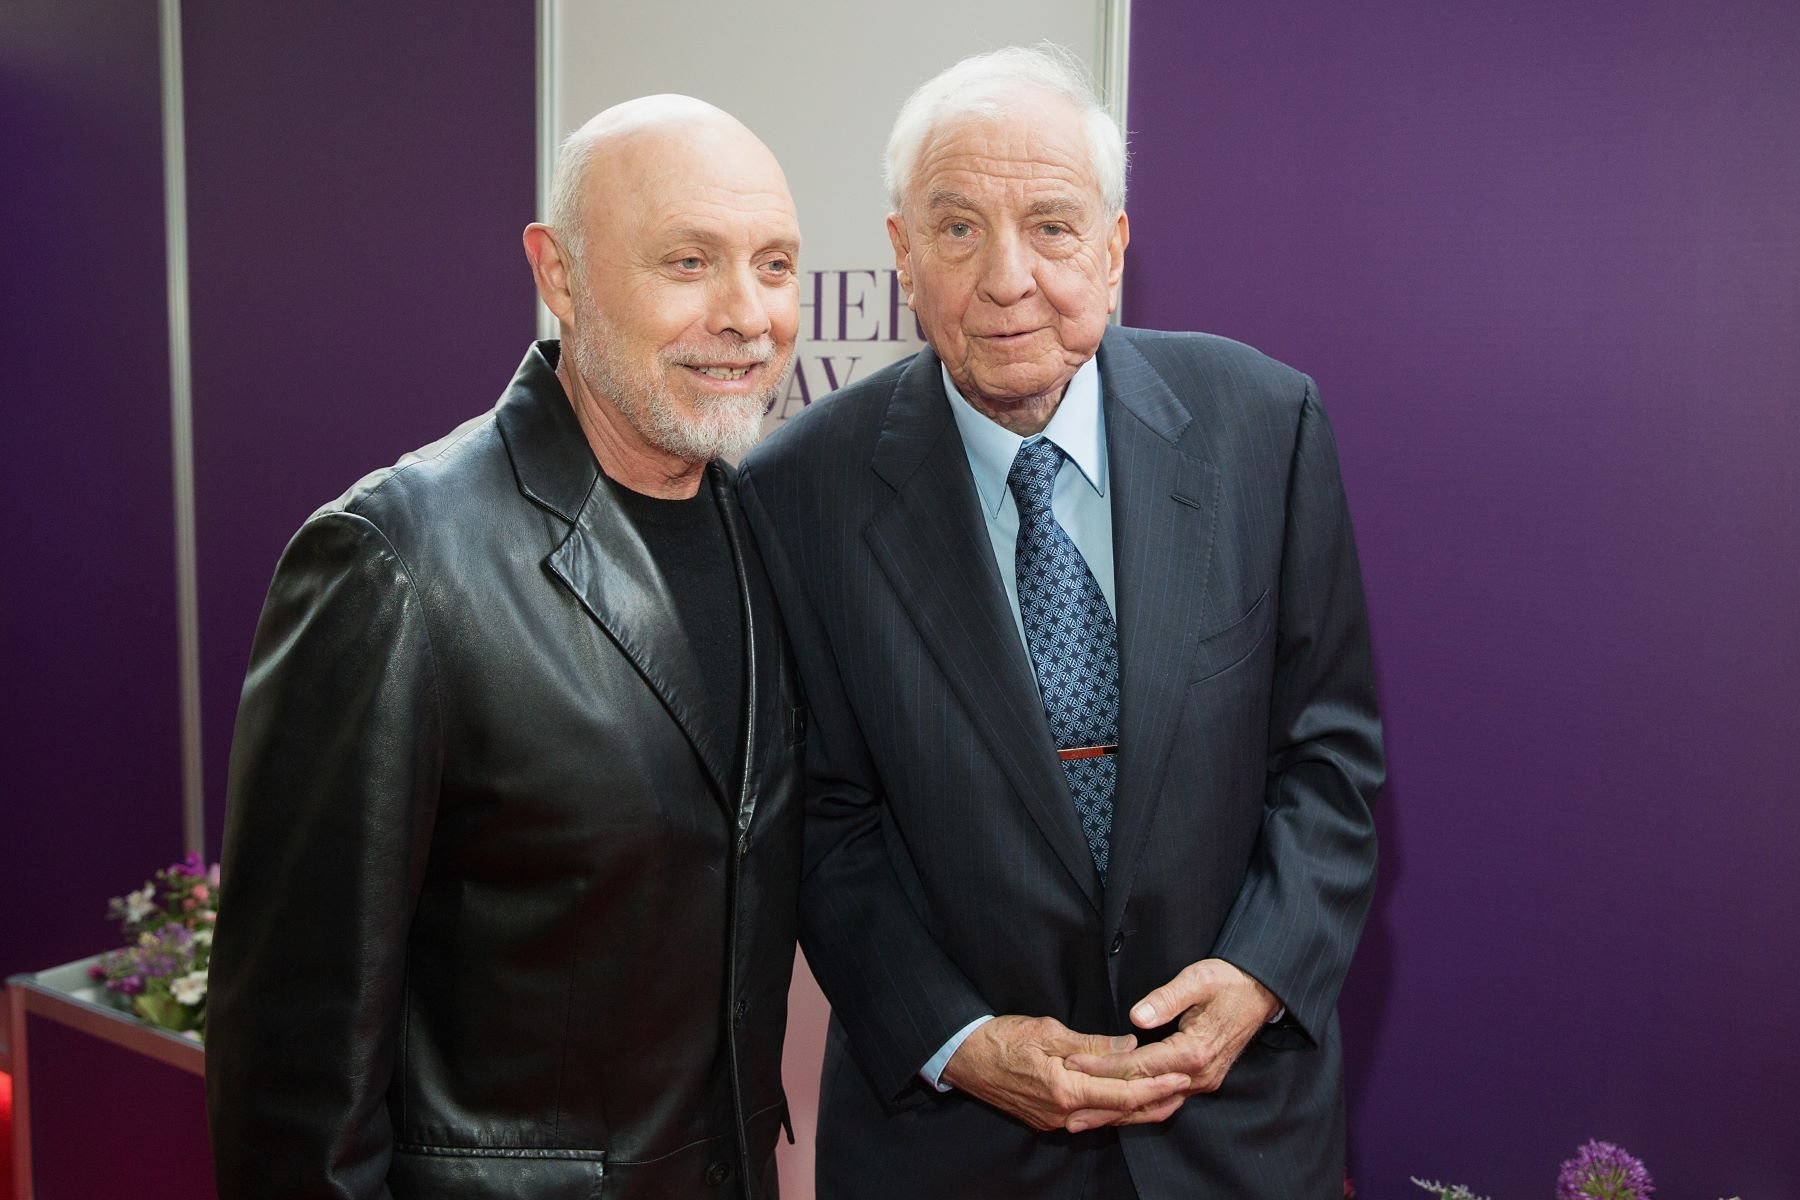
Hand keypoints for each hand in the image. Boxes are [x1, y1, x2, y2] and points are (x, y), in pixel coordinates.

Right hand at [939, 1014, 1190, 1133]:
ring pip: (1106, 1119)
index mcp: (1066, 1090)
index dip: (1155, 1087)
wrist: (963, 1058)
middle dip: (1155, 1103)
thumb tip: (1129, 1046)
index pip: (1123, 1094)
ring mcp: (1054, 1121)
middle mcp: (1063, 1114)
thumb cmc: (1002, 1038)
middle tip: (1184, 1090)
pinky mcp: (1046, 1120)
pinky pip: (1089, 1118)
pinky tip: (1125, 1099)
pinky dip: (1112, 1108)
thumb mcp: (1048, 1031)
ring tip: (1165, 1096)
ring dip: (1136, 1109)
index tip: (1180, 1077)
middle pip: (1120, 1114)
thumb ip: (1092, 1043)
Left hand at [1063, 959, 1277, 1125]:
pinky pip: (1167, 1101)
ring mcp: (1203, 1081)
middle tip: (1070, 1114)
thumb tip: (1137, 1017)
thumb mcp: (1197, 980)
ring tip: (1088, 1121)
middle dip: (1105, 1105)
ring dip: (1121, 1114)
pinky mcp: (1203, 1080)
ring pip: (1156, 1106)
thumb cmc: (1228, 981)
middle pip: (1143, 1096)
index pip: (1138, 1065)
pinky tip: (1121, 1112)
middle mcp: (1198, 1075)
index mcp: (1193, 1051)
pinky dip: (1141, 1108)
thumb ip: (1166, 999)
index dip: (1103, 1067)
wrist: (1261, 991)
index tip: (1073, 1065)